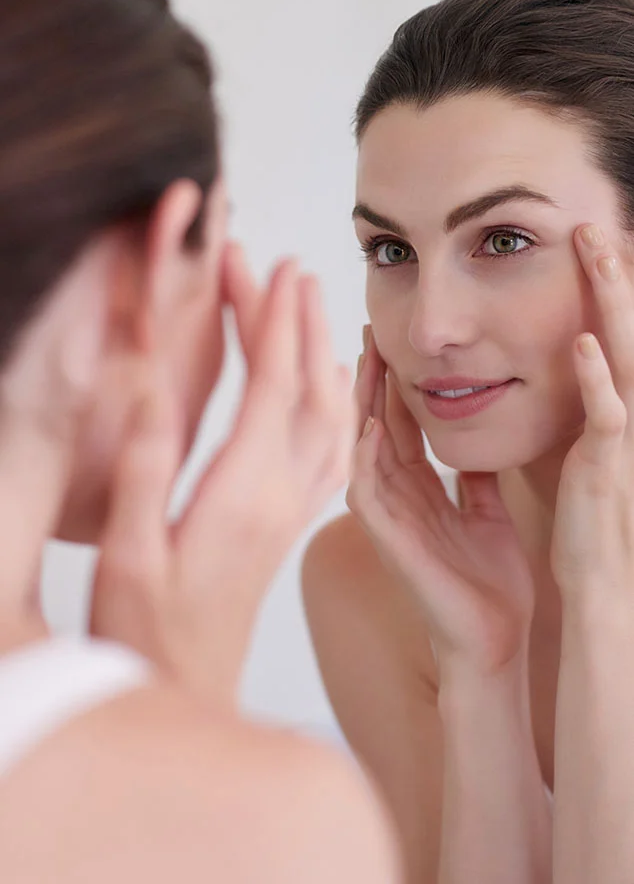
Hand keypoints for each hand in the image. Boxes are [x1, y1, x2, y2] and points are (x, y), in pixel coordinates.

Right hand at [90, 245, 354, 703]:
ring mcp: (292, 510)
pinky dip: (340, 407)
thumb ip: (147, 475)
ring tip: (316, 310)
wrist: (189, 689)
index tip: (274, 271)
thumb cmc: (148, 631)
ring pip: (331, 419)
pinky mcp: (289, 523)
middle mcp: (281, 496)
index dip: (275, 323)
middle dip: (303, 323)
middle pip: (308, 391)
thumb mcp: (130, 556)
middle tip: (292, 269)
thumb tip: (156, 394)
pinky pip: (333, 452)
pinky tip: (335, 391)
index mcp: (243, 495)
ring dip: (326, 358)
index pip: (271, 388)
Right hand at [346, 328, 533, 676]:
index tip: (391, 341)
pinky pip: (367, 493)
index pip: (401, 425)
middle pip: (377, 426)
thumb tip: (476, 439)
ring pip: (364, 451)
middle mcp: (397, 499)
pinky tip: (368, 424)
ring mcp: (389, 519)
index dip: (395, 383)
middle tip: (367, 332)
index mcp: (420, 492)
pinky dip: (365, 458)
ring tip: (361, 362)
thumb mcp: (488, 513)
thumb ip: (476, 478)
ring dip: (362, 406)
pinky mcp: (389, 542)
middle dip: (372, 380)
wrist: (495, 641)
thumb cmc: (490, 585)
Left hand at [551, 224, 633, 600]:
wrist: (601, 577)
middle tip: (596, 227)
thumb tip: (561, 369)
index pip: (617, 337)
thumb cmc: (589, 513)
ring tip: (598, 254)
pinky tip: (581, 343)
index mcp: (619, 405)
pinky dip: (596, 378)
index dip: (610, 291)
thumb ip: (577, 405)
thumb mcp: (584, 446)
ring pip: (624, 355)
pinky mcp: (608, 462)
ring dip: (611, 303)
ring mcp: (625, 435)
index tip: (594, 247)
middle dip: (614, 278)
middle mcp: (631, 411)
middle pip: (627, 331)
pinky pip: (606, 413)